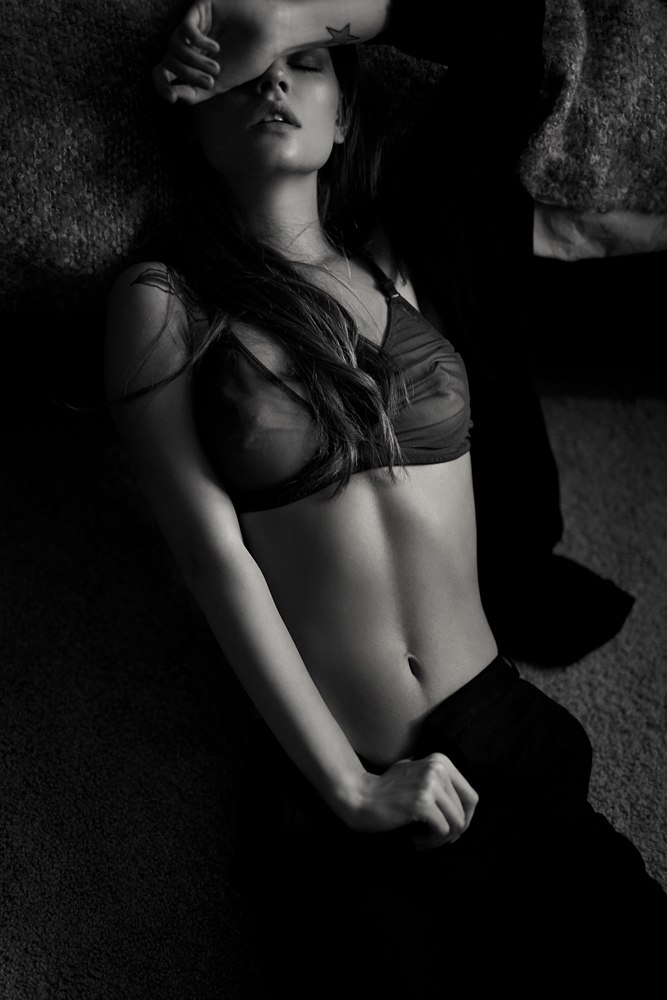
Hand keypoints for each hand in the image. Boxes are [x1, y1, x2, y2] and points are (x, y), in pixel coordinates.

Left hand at [152, 0, 280, 104]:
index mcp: (191, 62)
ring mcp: (193, 26)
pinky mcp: (200, 9)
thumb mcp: (220, 85)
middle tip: (211, 81)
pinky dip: (198, 42)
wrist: (271, 36)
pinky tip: (216, 47)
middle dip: (186, 75)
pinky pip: (185, 29)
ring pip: (173, 46)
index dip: (160, 84)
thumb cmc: (249, 60)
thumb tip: (172, 97)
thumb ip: (195, 93)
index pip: (163, 71)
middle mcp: (188, 44)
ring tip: (216, 67)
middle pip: (168, 61)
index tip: (170, 97)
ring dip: (194, 62)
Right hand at [348, 753, 478, 849]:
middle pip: (465, 814)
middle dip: (450, 832)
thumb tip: (464, 807)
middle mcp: (438, 769)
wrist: (359, 795)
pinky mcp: (422, 802)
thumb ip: (439, 782)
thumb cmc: (386, 789)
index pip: (471, 797)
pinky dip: (429, 841)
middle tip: (430, 837)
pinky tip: (414, 838)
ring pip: (457, 824)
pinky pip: (442, 831)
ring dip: (440, 839)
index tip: (448, 829)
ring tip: (421, 838)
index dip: (464, 818)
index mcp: (441, 761)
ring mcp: (430, 785)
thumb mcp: (416, 773)